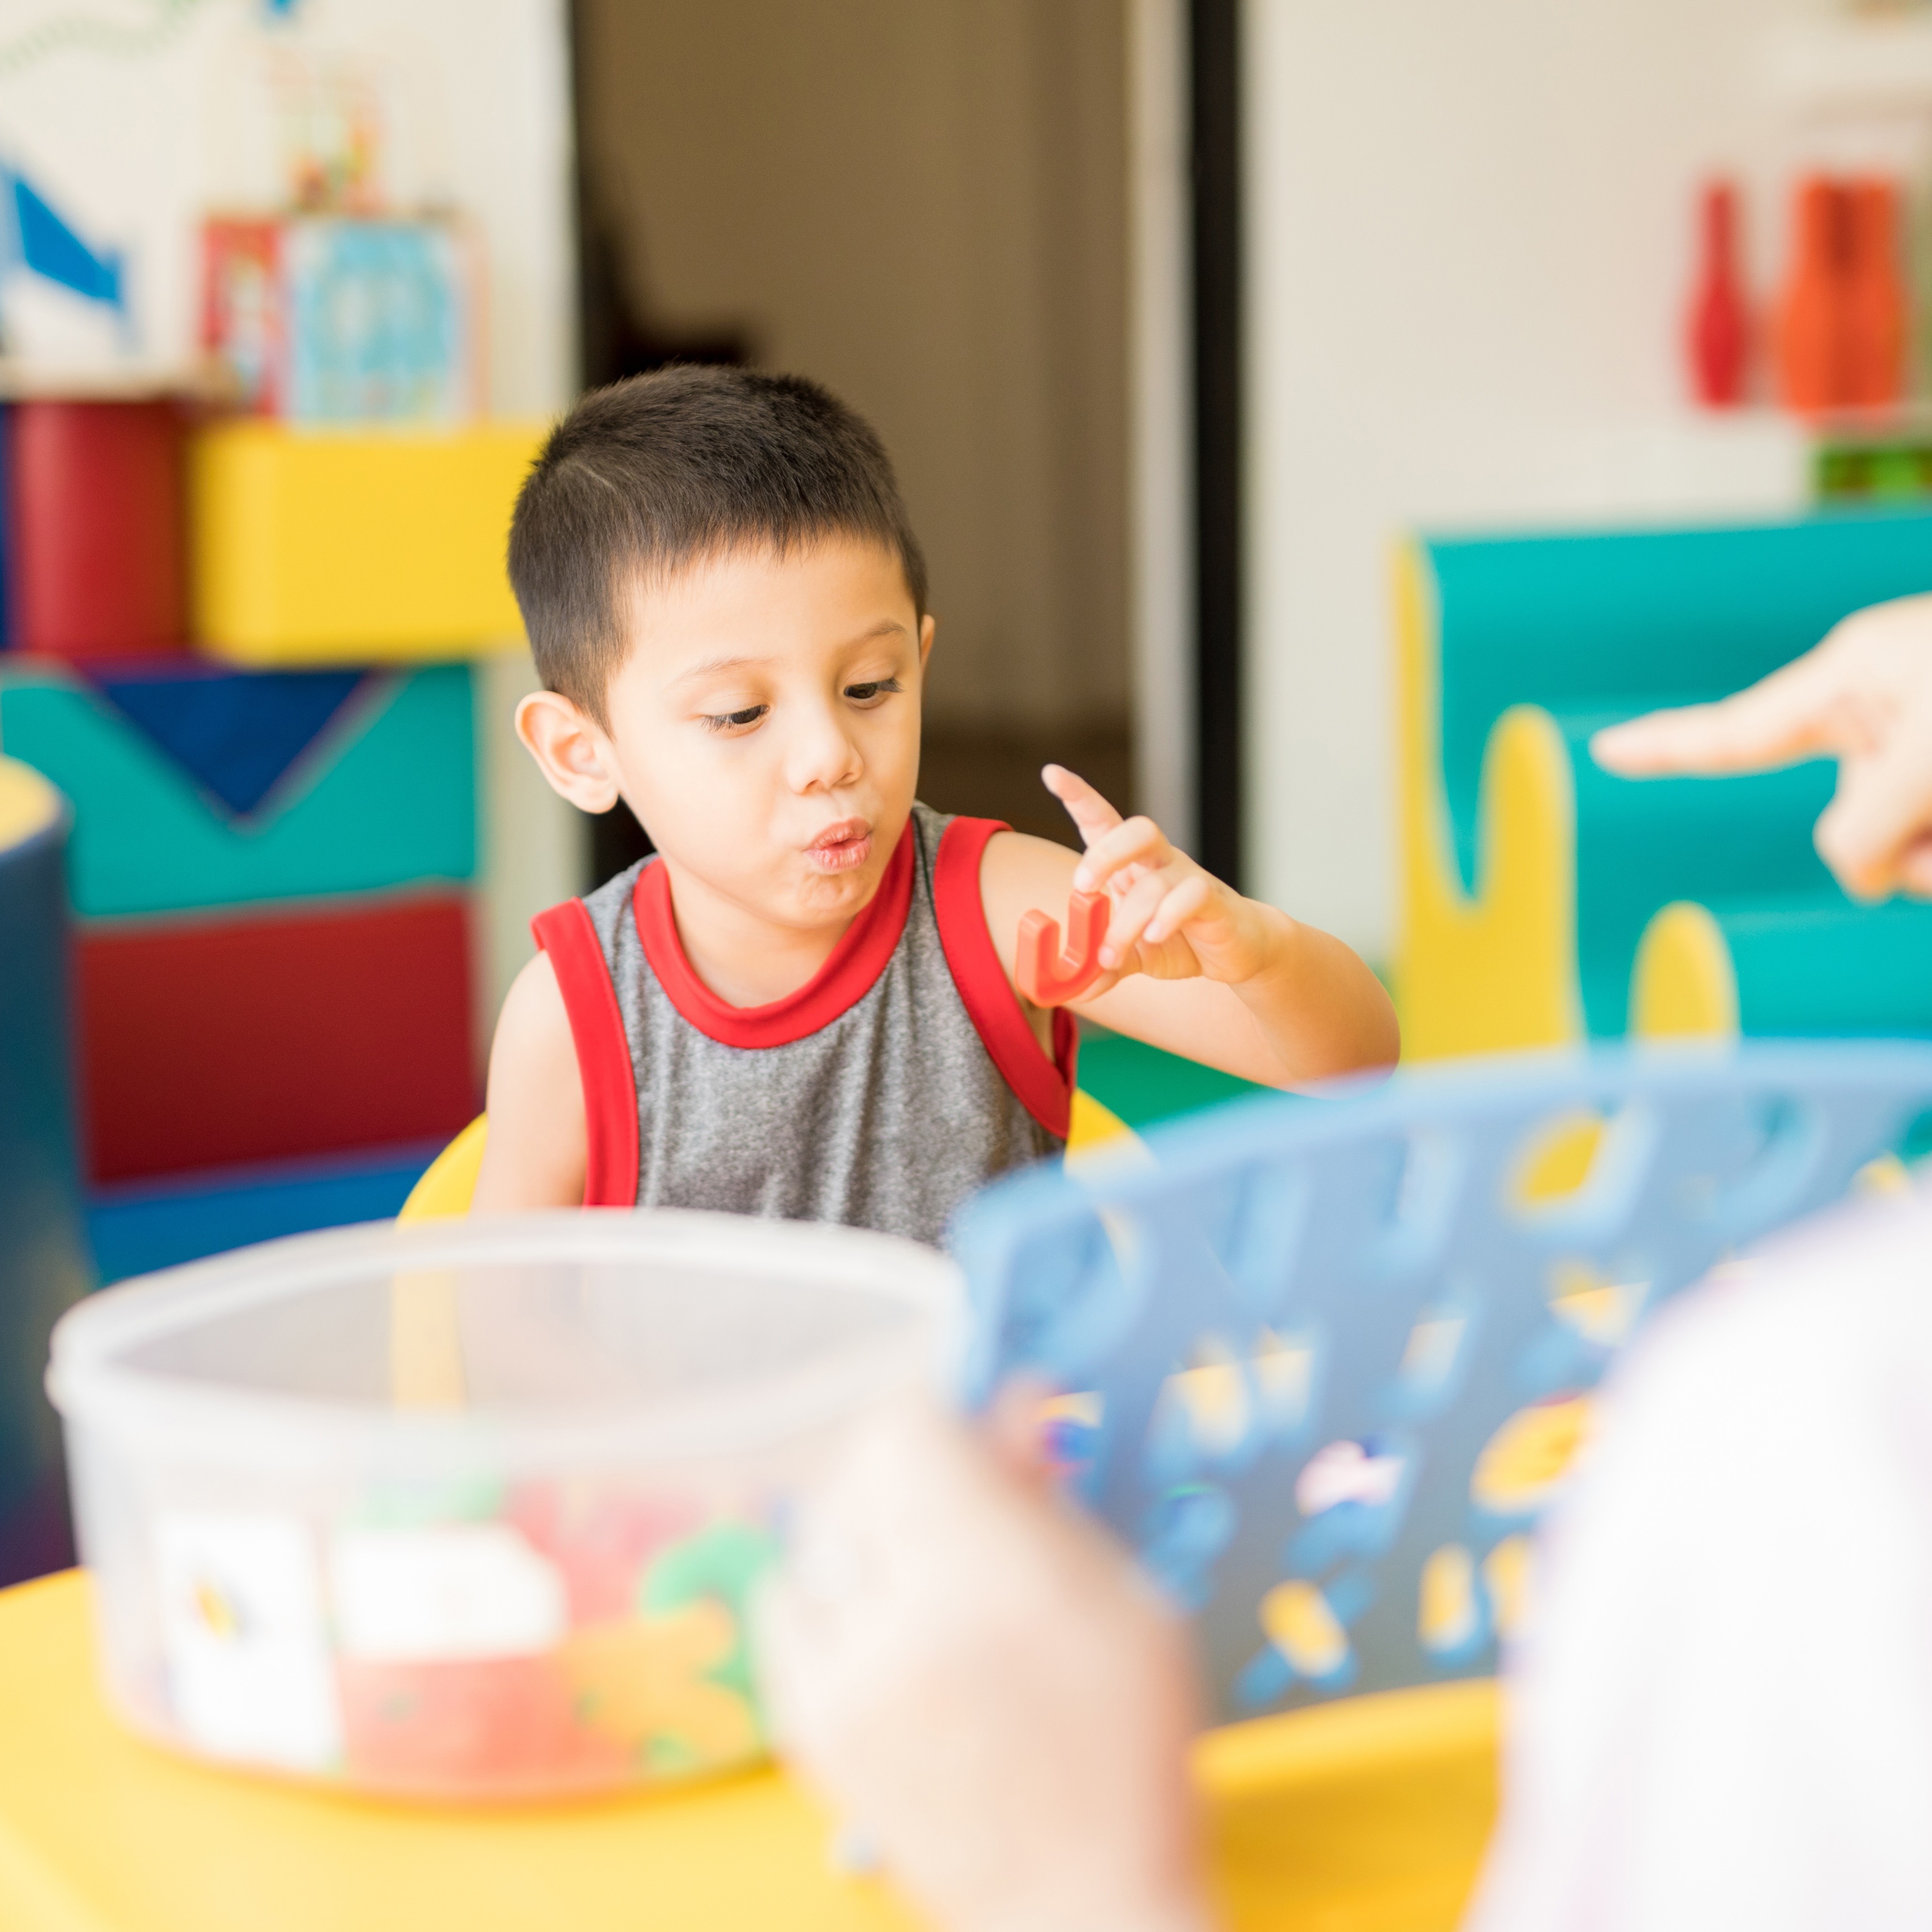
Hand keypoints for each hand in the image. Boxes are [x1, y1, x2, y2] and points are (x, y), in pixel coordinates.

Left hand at [757, 1390, 1212, 1931]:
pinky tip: (879, 1619)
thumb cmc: (1128, 1748)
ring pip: (818, 1532)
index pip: (905, 1429)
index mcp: (997, 1577)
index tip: (973, 1435)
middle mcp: (906, 1618)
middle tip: (960, 1501)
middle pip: (857, 1472)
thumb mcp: (1128, 1600)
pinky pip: (784, 1605)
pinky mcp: (810, 1727)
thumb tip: (1010, 1399)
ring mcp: (846, 1678)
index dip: (941, 1416)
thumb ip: (1050, 1495)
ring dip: (867, 1528)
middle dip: (910, 1468)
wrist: (1081, 1908)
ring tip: (925, 1571)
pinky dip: (824, 1593)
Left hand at [1045, 765, 1282, 991]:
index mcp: (1131, 866)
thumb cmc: (1180, 941)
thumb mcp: (1133, 957)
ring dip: (1126, 920)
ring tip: (1110, 955)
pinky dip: (1168, 916)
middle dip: (1104, 853)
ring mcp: (1188, 877)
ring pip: (1155, 880)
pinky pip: (1192, 895)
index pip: (1104, 820)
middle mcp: (1159, 862)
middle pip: (1136, 830)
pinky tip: (1156, 937)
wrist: (1238, 952)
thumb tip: (1067, 989)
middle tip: (1082, 886)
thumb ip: (1101, 966)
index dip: (1079, 795)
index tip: (1051, 774)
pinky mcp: (1214, 900)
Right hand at [1590, 593, 1931, 900]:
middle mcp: (1881, 710)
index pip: (1736, 730)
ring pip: (1897, 844)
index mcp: (1852, 676)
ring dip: (1930, 854)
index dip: (1664, 746)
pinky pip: (1928, 842)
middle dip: (1898, 844)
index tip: (1606, 750)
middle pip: (1849, 820)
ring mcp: (1924, 742)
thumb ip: (1868, 826)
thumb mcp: (1928, 757)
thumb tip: (1861, 878)